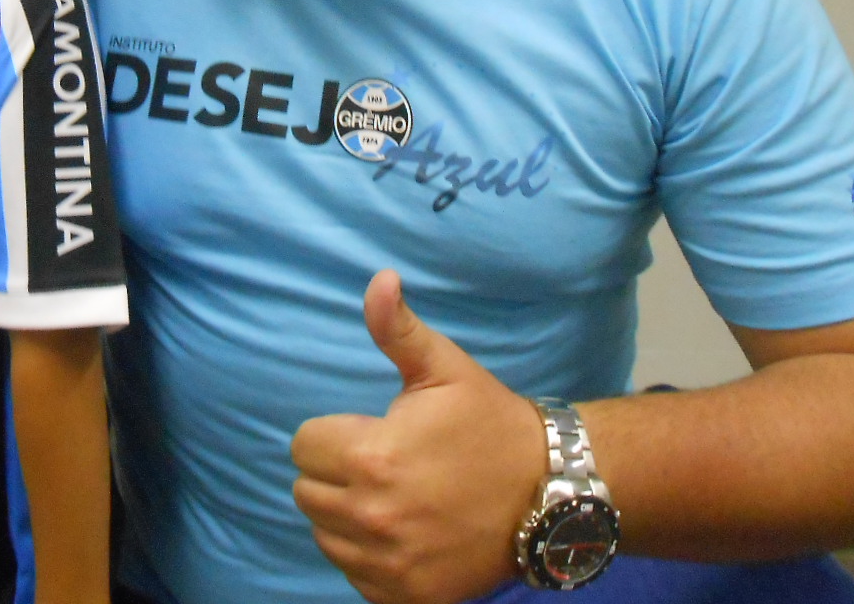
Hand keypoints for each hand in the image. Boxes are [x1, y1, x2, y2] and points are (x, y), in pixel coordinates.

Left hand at [290, 270, 544, 603]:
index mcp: (371, 457)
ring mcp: (390, 564)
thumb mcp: (444, 368)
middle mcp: (373, 517)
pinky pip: (356, 576)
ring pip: (326, 537)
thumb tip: (379, 280)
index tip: (369, 432)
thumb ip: (398, 329)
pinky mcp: (407, 596)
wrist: (550, 493)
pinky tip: (402, 533)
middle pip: (306, 494)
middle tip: (381, 463)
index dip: (332, 434)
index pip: (303, 446)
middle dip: (334, 473)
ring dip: (346, 517)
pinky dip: (369, 559)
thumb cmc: (489, 423)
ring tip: (391, 496)